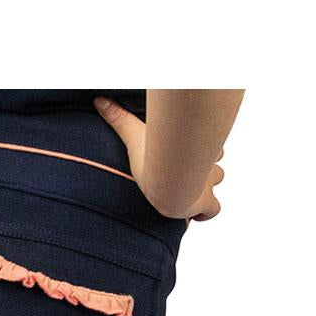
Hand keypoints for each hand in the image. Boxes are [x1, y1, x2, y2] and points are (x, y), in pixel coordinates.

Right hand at [93, 97, 223, 220]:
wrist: (169, 183)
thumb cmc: (155, 158)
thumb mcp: (134, 135)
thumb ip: (119, 118)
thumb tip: (99, 100)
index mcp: (193, 146)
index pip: (203, 142)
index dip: (197, 148)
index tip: (187, 152)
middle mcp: (205, 162)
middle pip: (213, 160)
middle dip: (203, 167)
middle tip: (186, 172)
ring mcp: (208, 184)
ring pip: (216, 181)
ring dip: (206, 187)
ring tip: (188, 192)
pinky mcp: (206, 203)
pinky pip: (212, 211)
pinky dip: (205, 213)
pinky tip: (193, 215)